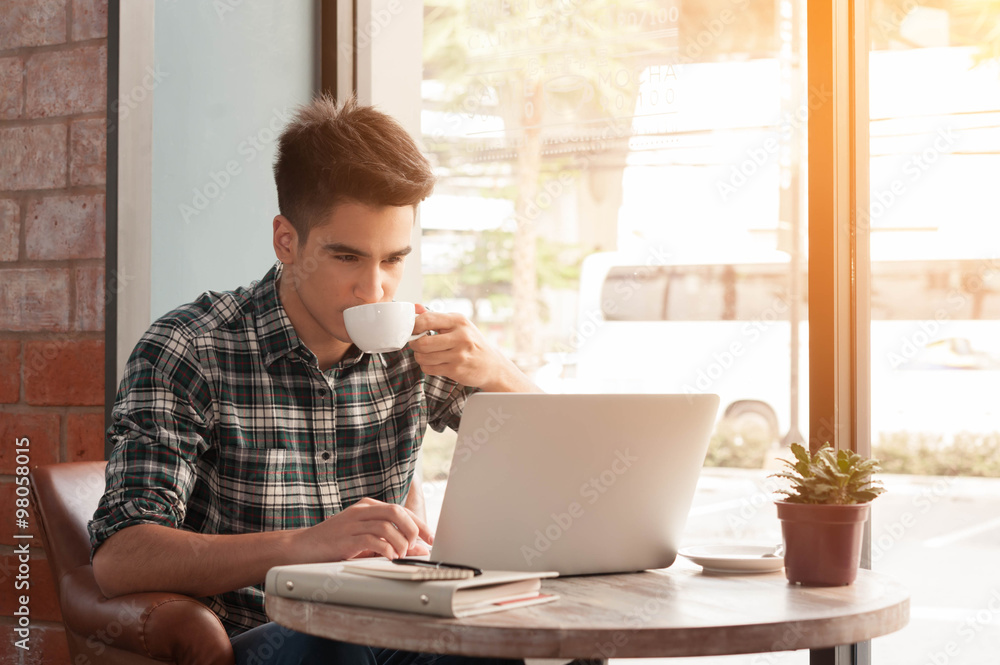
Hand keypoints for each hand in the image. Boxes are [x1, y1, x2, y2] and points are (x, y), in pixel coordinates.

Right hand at [294, 497, 434, 561]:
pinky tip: (389, 556)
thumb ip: (390, 540)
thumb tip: (419, 548)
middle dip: (413, 529)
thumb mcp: (365, 539)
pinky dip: (386, 549)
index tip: (431, 537)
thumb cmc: (335, 543)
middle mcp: (361, 510)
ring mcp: (352, 523)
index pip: (400, 509)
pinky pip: (372, 539)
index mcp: (367, 506)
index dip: (419, 523)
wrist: (302, 547)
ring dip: (400, 542)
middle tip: (417, 545)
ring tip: (401, 554)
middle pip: (396, 511)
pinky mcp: (345, 538)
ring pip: (387, 525)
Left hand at [409, 304, 538, 390]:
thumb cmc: (471, 342)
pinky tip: (434, 363)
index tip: (411, 330)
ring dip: (419, 357)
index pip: (427, 320)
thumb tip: (415, 307)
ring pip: (424, 357)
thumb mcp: (458, 325)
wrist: (491, 365)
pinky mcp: (456, 370)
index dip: (413, 326)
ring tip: (425, 354)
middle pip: (422, 342)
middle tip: (416, 344)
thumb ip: (435, 317)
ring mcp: (459, 354)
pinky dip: (426, 367)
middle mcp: (460, 336)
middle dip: (414, 345)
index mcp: (458, 321)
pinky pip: (429, 369)